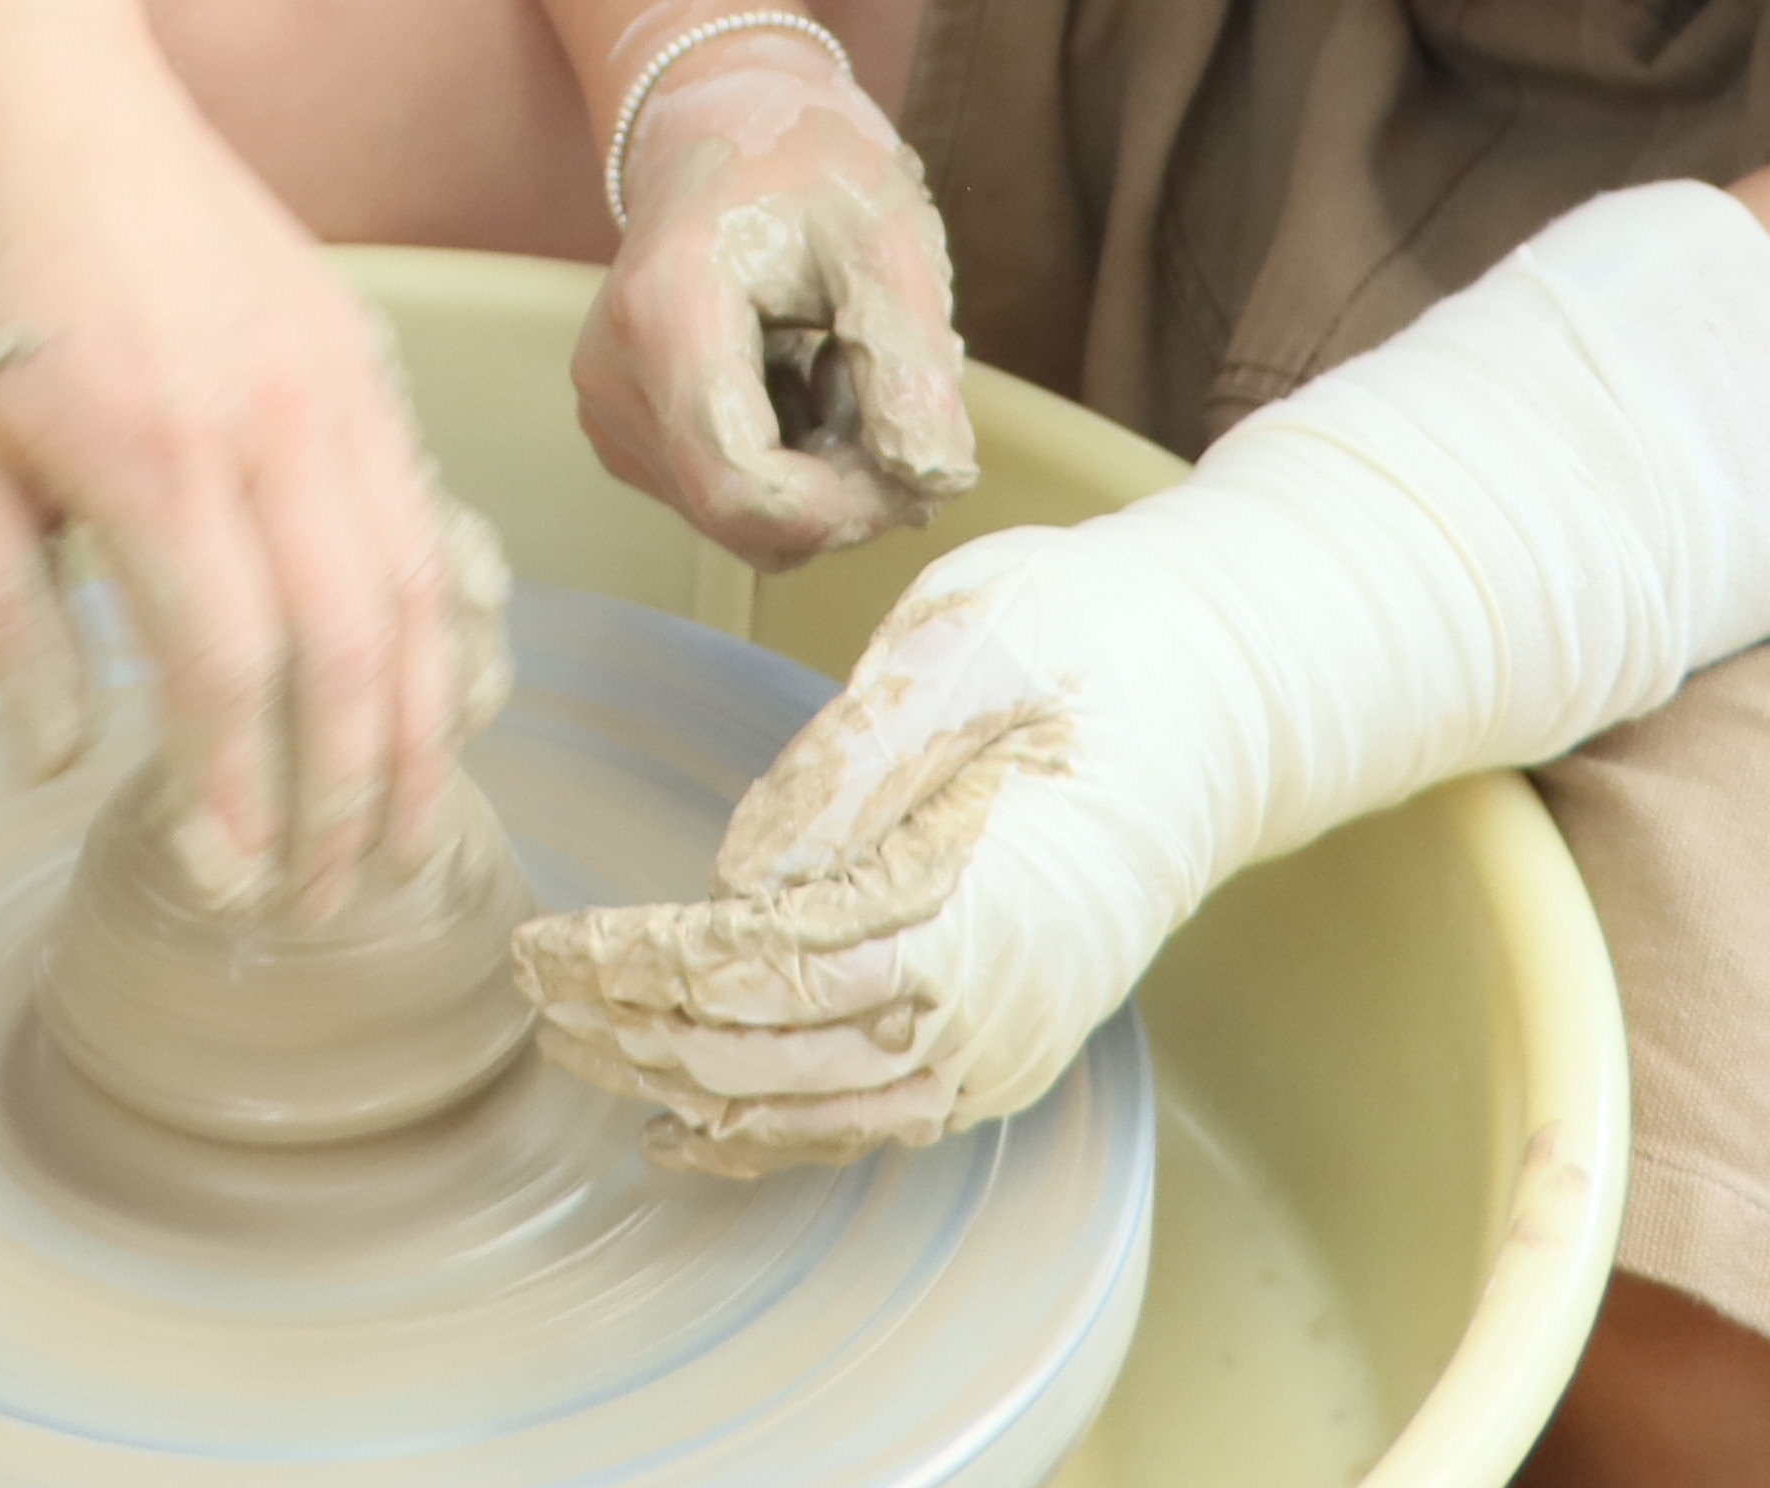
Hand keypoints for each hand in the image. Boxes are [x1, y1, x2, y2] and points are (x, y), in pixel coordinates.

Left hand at [0, 0, 487, 917]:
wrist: (37, 87)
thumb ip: (7, 621)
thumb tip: (60, 767)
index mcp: (150, 451)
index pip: (230, 667)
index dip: (240, 793)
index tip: (225, 884)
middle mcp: (268, 420)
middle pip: (352, 649)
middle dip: (348, 800)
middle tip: (320, 906)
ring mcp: (333, 384)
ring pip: (418, 592)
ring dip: (419, 736)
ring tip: (399, 845)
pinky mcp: (361, 359)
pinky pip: (427, 520)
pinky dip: (441, 631)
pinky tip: (425, 710)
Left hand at [509, 516, 1213, 1167]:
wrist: (1236, 683)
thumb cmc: (1097, 637)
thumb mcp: (966, 646)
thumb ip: (848, 765)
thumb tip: (737, 878)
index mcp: (977, 906)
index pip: (766, 966)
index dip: (645, 967)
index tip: (551, 946)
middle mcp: (993, 1010)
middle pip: (770, 1057)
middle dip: (635, 1028)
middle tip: (533, 987)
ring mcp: (1003, 1046)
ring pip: (811, 1111)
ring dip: (682, 1086)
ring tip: (578, 1049)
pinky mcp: (1003, 1049)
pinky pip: (868, 1120)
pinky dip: (768, 1133)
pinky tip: (688, 1127)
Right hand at [575, 41, 978, 571]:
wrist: (723, 121)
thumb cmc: (807, 164)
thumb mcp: (886, 236)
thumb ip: (914, 361)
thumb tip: (936, 479)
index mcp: (665, 315)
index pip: (744, 488)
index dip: (847, 508)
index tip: (921, 463)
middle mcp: (612, 377)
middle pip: (741, 515)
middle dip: (843, 489)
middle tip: (898, 398)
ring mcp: (607, 409)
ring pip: (738, 517)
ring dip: (820, 473)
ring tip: (841, 365)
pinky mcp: (621, 428)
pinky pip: (722, 497)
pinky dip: (787, 463)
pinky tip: (802, 378)